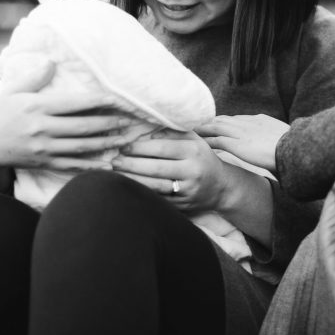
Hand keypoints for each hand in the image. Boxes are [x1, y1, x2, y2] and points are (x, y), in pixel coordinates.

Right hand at [0, 60, 150, 183]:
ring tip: (125, 140)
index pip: (74, 103)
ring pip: (81, 147)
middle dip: (108, 123)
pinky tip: (109, 164)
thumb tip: (51, 62)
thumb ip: (33, 78)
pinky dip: (92, 166)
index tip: (117, 98)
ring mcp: (43, 149)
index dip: (98, 101)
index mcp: (36, 107)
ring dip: (105, 144)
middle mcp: (41, 129)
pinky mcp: (44, 163)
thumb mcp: (12, 92)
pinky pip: (72, 165)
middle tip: (130, 121)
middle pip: (82, 127)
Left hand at [110, 127, 233, 212]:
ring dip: (133, 180)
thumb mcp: (194, 140)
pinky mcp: (182, 206)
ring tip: (117, 174)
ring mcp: (188, 191)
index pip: (161, 148)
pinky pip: (159, 200)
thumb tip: (145, 128)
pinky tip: (129, 188)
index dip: (139, 148)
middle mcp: (192, 171)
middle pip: (156, 168)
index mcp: (194, 151)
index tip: (124, 146)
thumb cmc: (201, 158)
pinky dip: (142, 194)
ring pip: (155, 186)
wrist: (220, 186)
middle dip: (131, 164)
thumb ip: (173, 132)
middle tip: (114, 161)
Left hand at [195, 115, 287, 172]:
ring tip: (191, 132)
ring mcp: (242, 132)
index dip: (225, 122)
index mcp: (260, 120)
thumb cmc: (295, 149)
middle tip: (197, 125)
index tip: (216, 124)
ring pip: (216, 127)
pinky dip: (205, 141)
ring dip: (203, 129)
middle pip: (223, 119)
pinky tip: (197, 144)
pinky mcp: (237, 143)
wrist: (296, 149)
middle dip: (210, 122)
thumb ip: (277, 143)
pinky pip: (216, 141)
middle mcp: (248, 123)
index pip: (237, 119)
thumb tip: (279, 151)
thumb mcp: (286, 141)